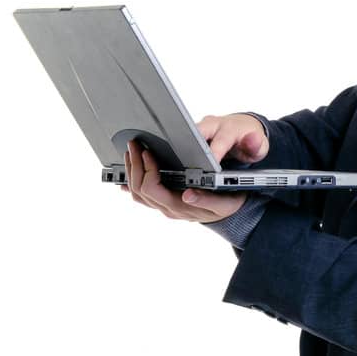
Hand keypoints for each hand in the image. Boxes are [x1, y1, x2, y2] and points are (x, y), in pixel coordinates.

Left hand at [123, 142, 245, 219]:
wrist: (230, 211)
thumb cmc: (228, 202)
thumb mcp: (224, 201)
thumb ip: (206, 199)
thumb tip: (188, 195)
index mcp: (179, 206)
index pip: (152, 190)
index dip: (146, 170)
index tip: (148, 153)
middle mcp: (168, 208)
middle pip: (139, 190)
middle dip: (134, 165)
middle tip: (134, 145)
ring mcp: (164, 206)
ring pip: (137, 193)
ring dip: (131, 171)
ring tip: (131, 152)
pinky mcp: (163, 201)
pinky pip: (142, 195)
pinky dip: (131, 182)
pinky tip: (126, 174)